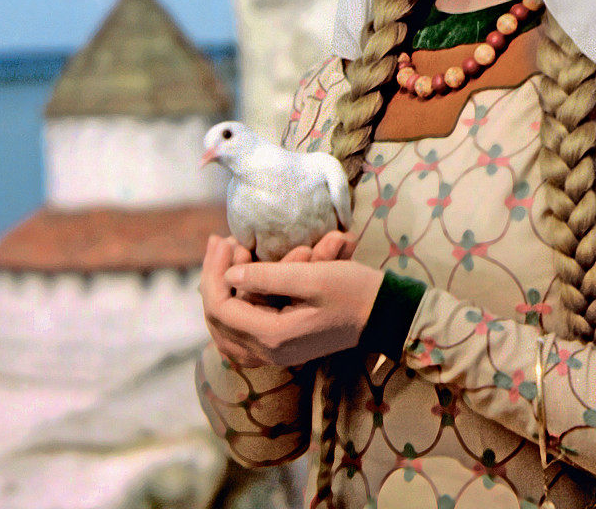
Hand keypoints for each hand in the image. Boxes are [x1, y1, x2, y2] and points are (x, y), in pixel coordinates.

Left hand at [200, 234, 380, 367]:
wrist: (383, 314)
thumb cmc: (352, 291)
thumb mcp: (312, 276)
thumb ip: (268, 277)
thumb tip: (229, 274)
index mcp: (273, 336)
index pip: (221, 307)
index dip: (214, 272)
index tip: (224, 241)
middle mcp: (269, 352)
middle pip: (217, 321)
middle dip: (212, 279)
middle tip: (220, 244)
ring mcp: (275, 354)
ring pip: (224, 332)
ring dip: (219, 293)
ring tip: (225, 257)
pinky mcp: (281, 347)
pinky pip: (240, 337)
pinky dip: (231, 310)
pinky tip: (234, 284)